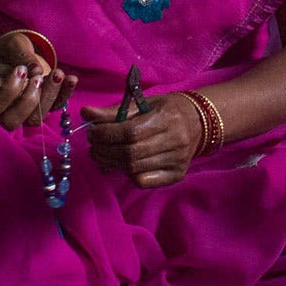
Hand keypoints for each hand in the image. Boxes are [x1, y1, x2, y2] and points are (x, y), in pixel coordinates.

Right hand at [0, 33, 76, 129]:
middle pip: (13, 120)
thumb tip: (37, 69)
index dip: (10, 91)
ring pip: (35, 119)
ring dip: (49, 97)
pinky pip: (55, 108)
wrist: (15, 54)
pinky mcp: (43, 106)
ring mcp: (24, 111)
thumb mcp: (12, 44)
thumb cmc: (9, 49)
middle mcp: (4, 107)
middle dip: (30, 100)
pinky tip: (71, 79)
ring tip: (57, 73)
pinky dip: (65, 94)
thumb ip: (21, 54)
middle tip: (39, 76)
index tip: (21, 69)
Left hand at [80, 93, 204, 187]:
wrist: (199, 122)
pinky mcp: (176, 175)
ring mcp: (177, 161)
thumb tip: (86, 113)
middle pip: (130, 154)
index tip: (92, 132)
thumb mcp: (143, 104)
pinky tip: (122, 164)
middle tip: (93, 146)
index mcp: (166, 118)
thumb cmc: (166, 110)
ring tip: (102, 155)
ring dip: (110, 164)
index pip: (130, 132)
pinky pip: (144, 181)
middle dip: (103, 151)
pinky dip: (128, 175)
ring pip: (134, 170)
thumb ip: (114, 111)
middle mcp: (175, 141)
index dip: (105, 134)